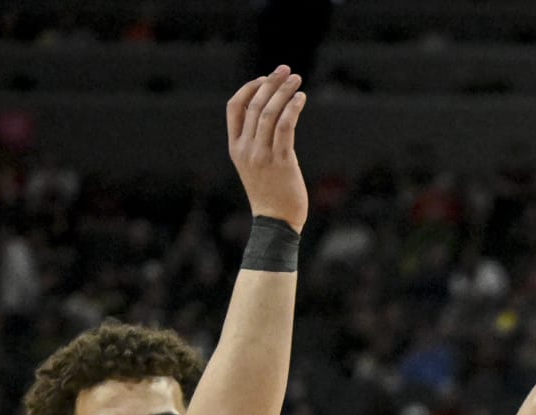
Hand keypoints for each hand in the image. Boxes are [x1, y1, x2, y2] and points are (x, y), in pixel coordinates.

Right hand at [226, 67, 308, 232]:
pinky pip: (286, 127)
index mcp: (235, 147)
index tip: (265, 78)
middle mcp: (246, 149)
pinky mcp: (282, 161)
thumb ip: (258, 143)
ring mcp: (262, 155)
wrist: (276, 225)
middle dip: (271, 82)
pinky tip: (301, 98)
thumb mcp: (255, 166)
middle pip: (255, 105)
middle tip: (286, 69)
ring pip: (270, 112)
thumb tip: (273, 117)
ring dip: (284, 91)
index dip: (249, 88)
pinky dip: (293, 108)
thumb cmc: (270, 196)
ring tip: (296, 79)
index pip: (234, 107)